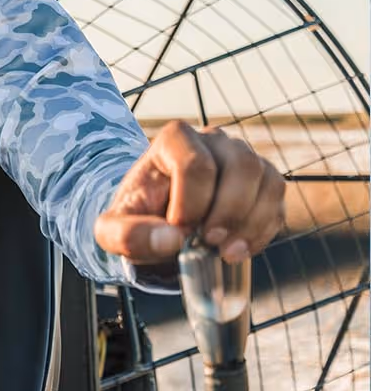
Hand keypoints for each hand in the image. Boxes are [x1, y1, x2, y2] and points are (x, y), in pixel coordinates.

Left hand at [95, 121, 285, 264]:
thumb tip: (173, 239)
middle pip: (240, 165)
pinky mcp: (263, 182)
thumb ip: (129, 235)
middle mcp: (214, 140)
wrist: (156, 221)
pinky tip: (238, 250)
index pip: (195, 164)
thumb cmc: (137, 217)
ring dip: (250, 223)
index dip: (192, 205)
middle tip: (209, 243)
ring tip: (225, 252)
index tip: (179, 232)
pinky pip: (277, 203)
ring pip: (267, 180)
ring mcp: (243, 158)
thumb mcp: (113, 230)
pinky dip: (263, 231)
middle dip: (227, 212)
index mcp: (175, 139)